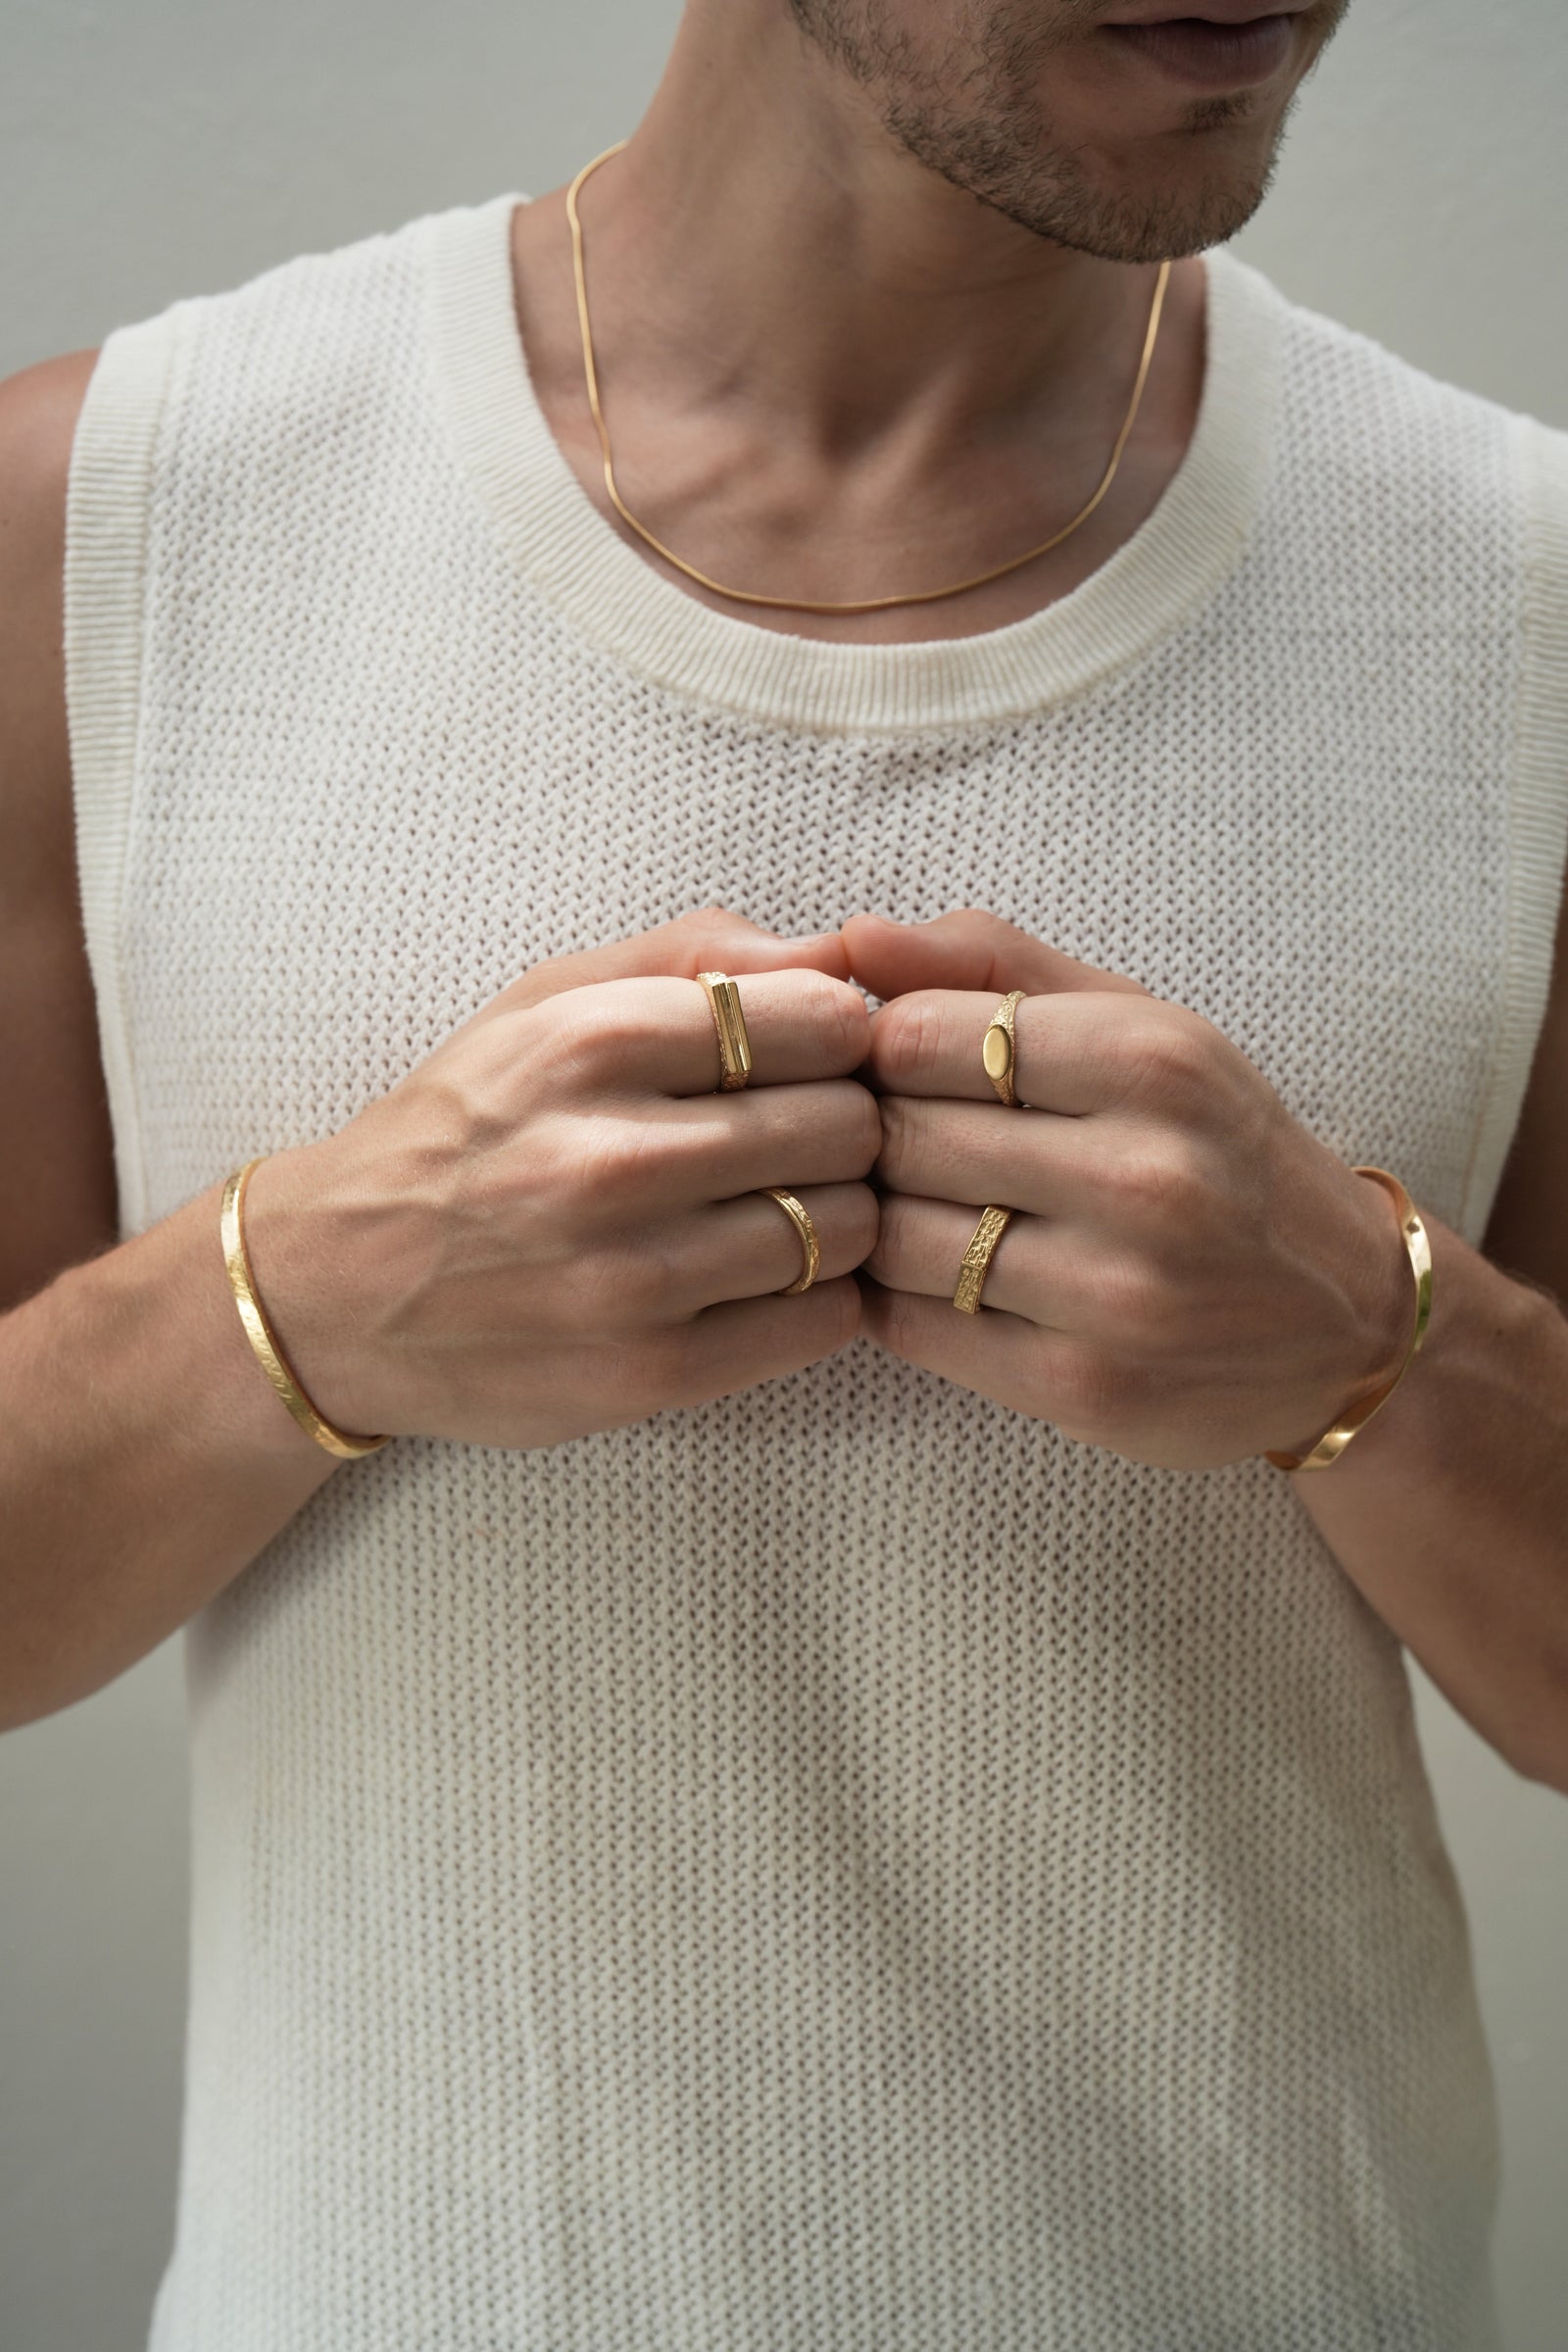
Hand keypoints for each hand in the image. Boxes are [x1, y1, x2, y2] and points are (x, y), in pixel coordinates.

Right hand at [242, 909, 879, 1448]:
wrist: (332, 1292)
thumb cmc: (462, 1130)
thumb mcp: (545, 1001)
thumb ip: (694, 957)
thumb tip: (845, 947)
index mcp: (589, 1044)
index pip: (823, 1019)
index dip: (841, 1034)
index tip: (813, 1054)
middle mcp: (609, 1161)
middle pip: (847, 1125)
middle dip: (847, 1122)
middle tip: (807, 1135)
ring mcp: (629, 1279)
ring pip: (845, 1228)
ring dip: (839, 1214)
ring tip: (785, 1205)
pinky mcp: (647, 1375)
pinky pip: (819, 1325)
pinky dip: (822, 1297)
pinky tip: (772, 1277)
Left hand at [842, 910, 1413, 1471]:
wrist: (1347, 1321)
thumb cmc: (1216, 1149)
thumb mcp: (1138, 1025)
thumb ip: (992, 966)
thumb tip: (849, 940)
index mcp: (1153, 1060)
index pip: (917, 1037)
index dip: (884, 1053)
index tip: (908, 1072)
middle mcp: (1144, 1176)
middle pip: (898, 1138)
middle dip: (878, 1140)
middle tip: (906, 1149)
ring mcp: (1118, 1293)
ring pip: (894, 1239)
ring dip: (884, 1225)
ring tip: (929, 1213)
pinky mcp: (1087, 1387)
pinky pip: (913, 1328)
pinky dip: (900, 1300)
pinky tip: (945, 1282)